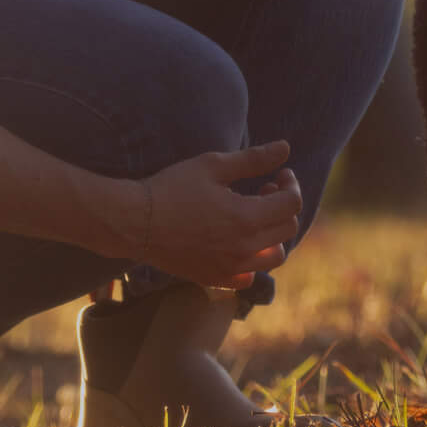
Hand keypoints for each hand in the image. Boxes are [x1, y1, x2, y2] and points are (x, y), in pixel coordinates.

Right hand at [114, 140, 302, 287]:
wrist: (134, 222)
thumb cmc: (172, 188)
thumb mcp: (213, 165)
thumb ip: (254, 159)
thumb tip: (285, 147)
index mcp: (246, 218)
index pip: (292, 204)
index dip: (291, 184)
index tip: (279, 174)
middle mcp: (243, 249)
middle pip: (287, 229)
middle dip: (283, 205)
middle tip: (264, 189)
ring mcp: (230, 268)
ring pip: (275, 257)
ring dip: (273, 234)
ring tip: (254, 216)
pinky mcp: (215, 279)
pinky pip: (249, 277)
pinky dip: (253, 261)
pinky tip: (238, 242)